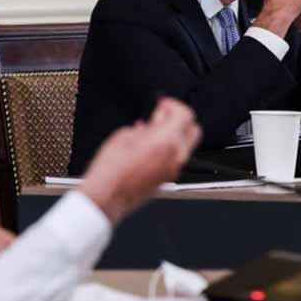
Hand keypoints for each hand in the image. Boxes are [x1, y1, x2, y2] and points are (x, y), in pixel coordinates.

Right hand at [79, 98, 201, 223]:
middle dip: (180, 120)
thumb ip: (144, 127)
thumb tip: (150, 125)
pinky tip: (150, 147)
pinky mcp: (167, 179)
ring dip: (174, 135)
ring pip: (186, 145)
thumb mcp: (124, 136)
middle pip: (194, 130)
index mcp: (166, 140)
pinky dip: (169, 149)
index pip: (186, 114)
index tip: (163, 104)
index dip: (174, 105)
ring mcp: (173, 169)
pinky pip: (176, 158)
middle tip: (163, 116)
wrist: (107, 196)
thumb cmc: (112, 170)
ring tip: (152, 132)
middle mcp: (176, 156)